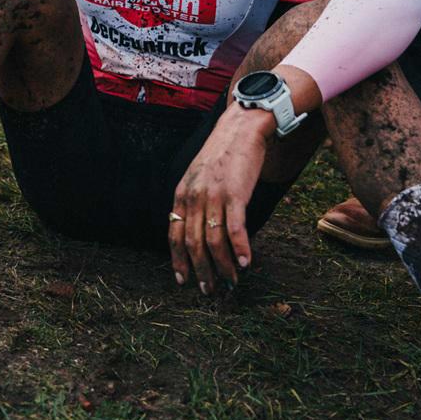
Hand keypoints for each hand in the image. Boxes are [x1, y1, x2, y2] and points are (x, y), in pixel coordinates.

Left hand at [167, 105, 273, 293]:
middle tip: (210, 290)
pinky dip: (240, 249)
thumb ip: (194, 201)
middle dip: (201, 271)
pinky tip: (246, 263)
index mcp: (181, 194)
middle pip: (192, 243)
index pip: (174, 234)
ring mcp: (213, 196)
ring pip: (213, 241)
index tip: (183, 280)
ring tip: (232, 282)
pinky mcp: (235, 194)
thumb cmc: (222, 155)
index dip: (178, 260)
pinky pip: (235, 229)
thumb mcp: (198, 177)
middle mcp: (194, 197)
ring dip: (223, 266)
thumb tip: (199, 230)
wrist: (240, 129)